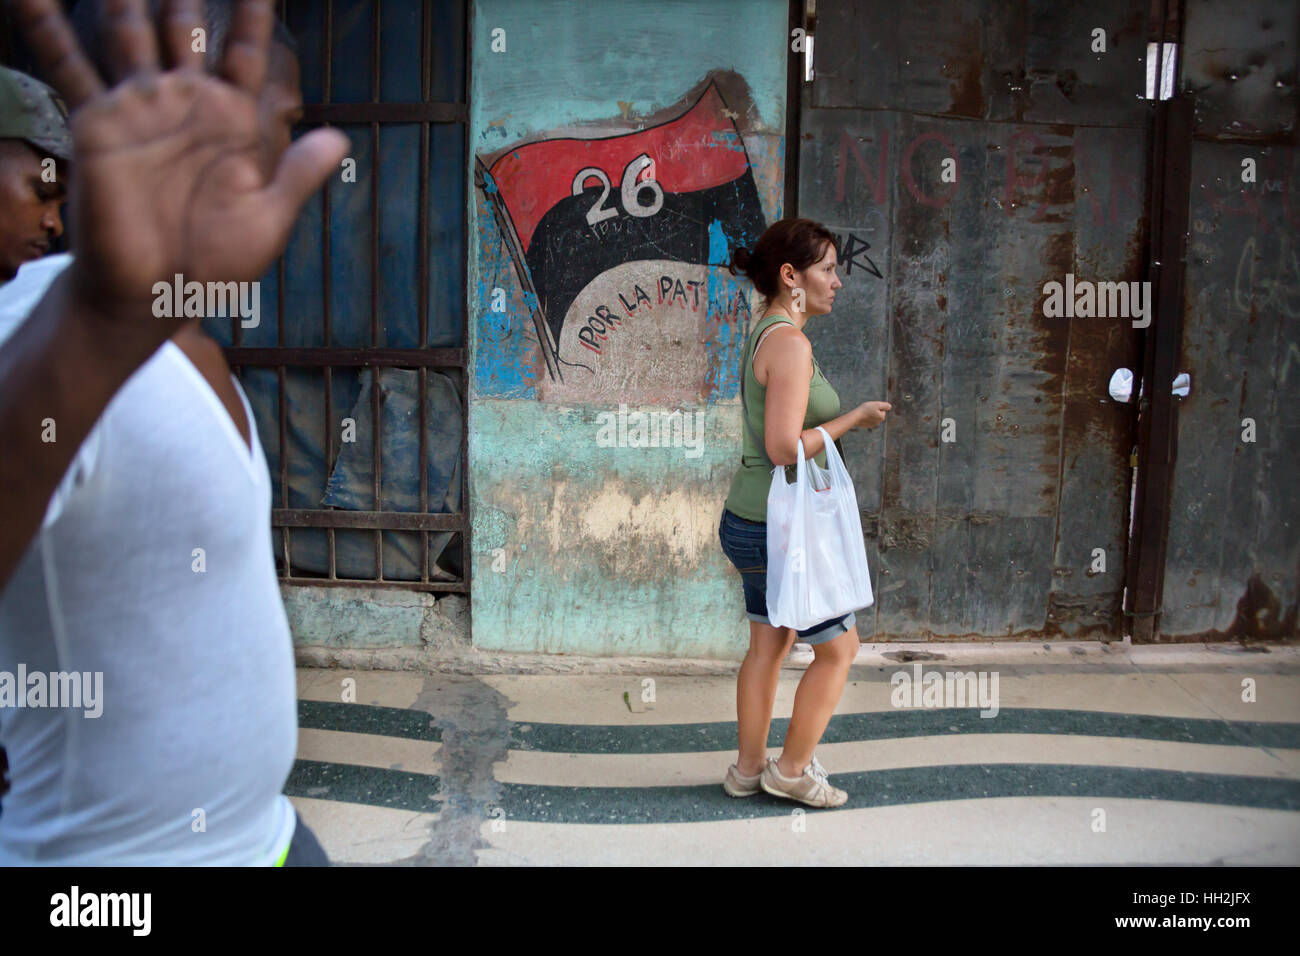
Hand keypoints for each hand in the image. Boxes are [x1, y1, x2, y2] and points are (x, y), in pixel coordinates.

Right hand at [12, 0, 348, 332]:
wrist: (155, 293)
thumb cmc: (212, 263)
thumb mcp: (268, 219)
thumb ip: (298, 174)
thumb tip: (340, 139)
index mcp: (232, 120)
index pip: (247, 52)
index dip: (255, 14)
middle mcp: (186, 102)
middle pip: (186, 26)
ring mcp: (141, 105)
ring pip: (131, 31)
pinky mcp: (98, 120)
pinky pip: (68, 63)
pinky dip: (45, 24)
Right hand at [854, 401, 890, 427]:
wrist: (855, 417)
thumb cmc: (866, 409)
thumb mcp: (876, 404)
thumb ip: (885, 405)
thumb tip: (890, 407)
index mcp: (882, 417)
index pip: (882, 410)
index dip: (877, 407)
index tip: (872, 406)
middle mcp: (878, 422)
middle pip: (878, 414)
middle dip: (875, 411)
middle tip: (868, 409)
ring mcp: (873, 425)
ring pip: (874, 417)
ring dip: (871, 414)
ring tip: (865, 412)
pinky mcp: (867, 426)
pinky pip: (869, 420)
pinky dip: (867, 418)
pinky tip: (862, 416)